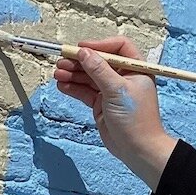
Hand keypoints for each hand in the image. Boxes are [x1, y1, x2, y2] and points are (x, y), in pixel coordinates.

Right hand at [53, 36, 177, 186]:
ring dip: (73, 74)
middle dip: (80, 61)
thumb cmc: (135, 118)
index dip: (100, 45)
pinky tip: (62, 85)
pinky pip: (85, 92)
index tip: (82, 48)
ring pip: (89, 77)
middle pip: (98, 62)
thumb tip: (84, 52)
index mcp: (135, 69)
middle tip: (62, 61)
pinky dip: (73, 88)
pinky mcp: (101, 104)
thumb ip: (99, 70)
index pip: (118, 47)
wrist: (138, 149)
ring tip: (57, 74)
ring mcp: (111, 91)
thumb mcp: (117, 90)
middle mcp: (123, 77)